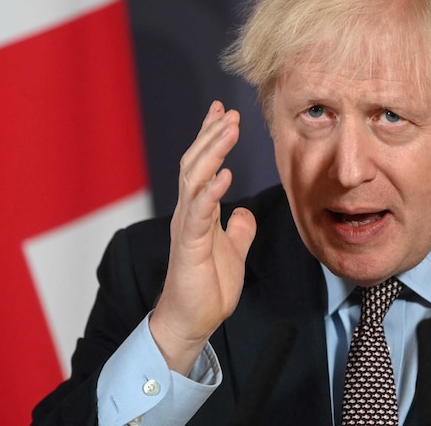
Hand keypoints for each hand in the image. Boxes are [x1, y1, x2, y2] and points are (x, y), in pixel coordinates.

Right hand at [149, 101, 256, 373]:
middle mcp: (188, 212)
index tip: (223, 111)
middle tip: (228, 111)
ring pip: (194, 179)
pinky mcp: (189, 245)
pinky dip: (211, 191)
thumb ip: (238, 229)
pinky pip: (199, 212)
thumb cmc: (208, 287)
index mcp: (198, 211)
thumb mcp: (232, 250)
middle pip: (195, 163)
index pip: (202, 165)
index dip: (211, 137)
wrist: (192, 320)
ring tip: (228, 129)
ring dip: (212, 152)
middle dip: (211, 135)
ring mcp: (186, 226)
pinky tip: (225, 174)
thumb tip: (244, 213)